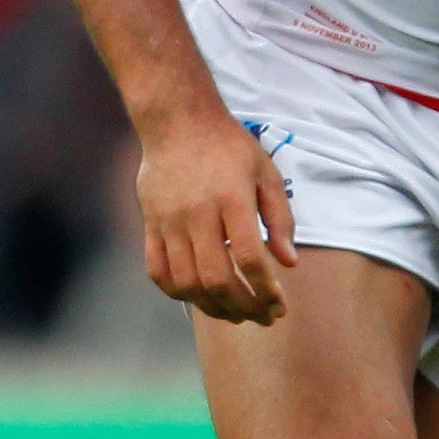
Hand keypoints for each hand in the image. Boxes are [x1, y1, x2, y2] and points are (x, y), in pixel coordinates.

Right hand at [137, 113, 297, 323]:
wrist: (177, 121)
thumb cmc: (229, 147)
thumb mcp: (265, 172)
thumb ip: (280, 218)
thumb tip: (289, 262)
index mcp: (231, 198)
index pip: (249, 257)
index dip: (266, 289)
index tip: (280, 305)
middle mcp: (197, 213)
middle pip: (217, 279)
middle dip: (244, 307)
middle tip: (263, 317)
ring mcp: (168, 220)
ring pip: (187, 283)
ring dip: (214, 308)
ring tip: (236, 314)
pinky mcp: (150, 224)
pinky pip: (158, 271)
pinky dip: (179, 293)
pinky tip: (200, 298)